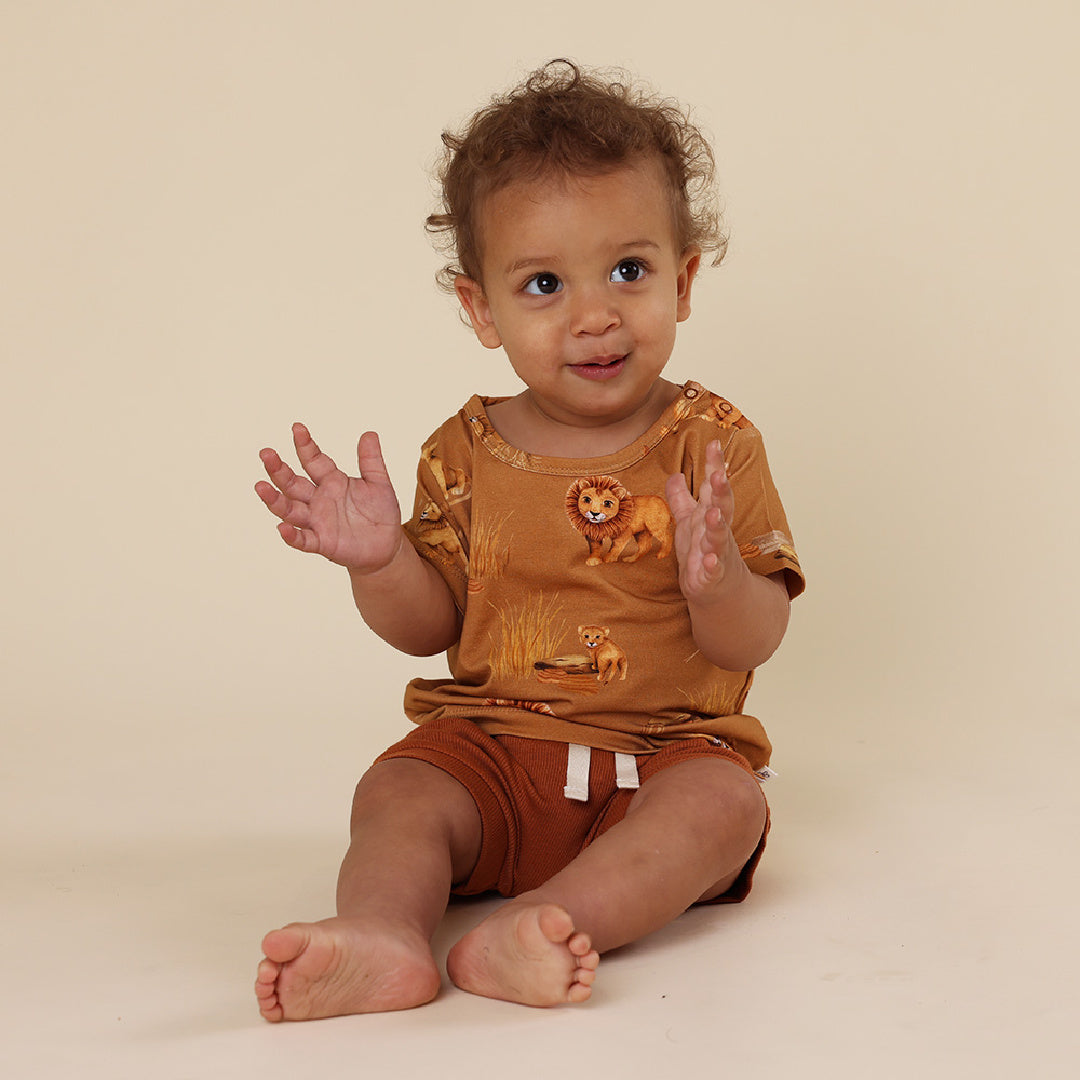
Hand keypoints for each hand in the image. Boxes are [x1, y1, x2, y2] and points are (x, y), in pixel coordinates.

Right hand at [255, 423, 402, 572]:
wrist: (387, 545)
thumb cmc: (380, 513)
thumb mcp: (379, 483)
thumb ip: (371, 460)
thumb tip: (369, 433)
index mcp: (331, 481)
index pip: (313, 460)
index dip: (305, 445)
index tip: (298, 428)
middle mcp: (319, 499)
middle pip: (292, 483)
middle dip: (278, 469)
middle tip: (266, 454)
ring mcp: (318, 521)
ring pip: (290, 509)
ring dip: (274, 499)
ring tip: (260, 486)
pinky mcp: (323, 543)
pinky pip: (303, 540)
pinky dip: (291, 535)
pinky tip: (282, 528)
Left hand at [665, 440, 743, 602]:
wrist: (717, 590)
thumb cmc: (701, 551)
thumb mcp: (688, 521)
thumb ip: (681, 498)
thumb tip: (675, 474)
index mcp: (710, 514)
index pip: (713, 486)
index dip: (714, 465)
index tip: (714, 443)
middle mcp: (717, 530)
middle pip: (722, 506)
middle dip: (721, 491)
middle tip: (720, 475)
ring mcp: (716, 552)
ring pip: (719, 537)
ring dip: (717, 525)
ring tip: (714, 513)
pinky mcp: (712, 575)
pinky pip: (712, 569)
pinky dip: (711, 564)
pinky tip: (708, 560)